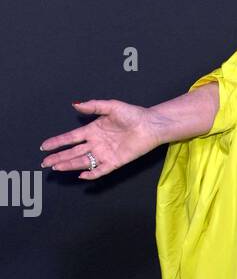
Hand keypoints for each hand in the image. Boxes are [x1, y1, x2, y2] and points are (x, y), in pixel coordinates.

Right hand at [40, 100, 161, 180]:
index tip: (44, 146)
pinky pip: (101, 170)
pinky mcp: (115, 162)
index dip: (57, 142)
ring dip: (69, 164)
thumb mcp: (110, 106)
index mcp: (92, 130)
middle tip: (45, 162)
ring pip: (83, 161)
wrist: (150, 125)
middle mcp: (96, 143)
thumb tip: (75, 104)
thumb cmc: (132, 114)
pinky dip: (91, 173)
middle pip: (73, 152)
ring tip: (56, 167)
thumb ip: (92, 106)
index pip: (70, 138)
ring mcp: (105, 153)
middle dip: (58, 157)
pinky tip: (81, 175)